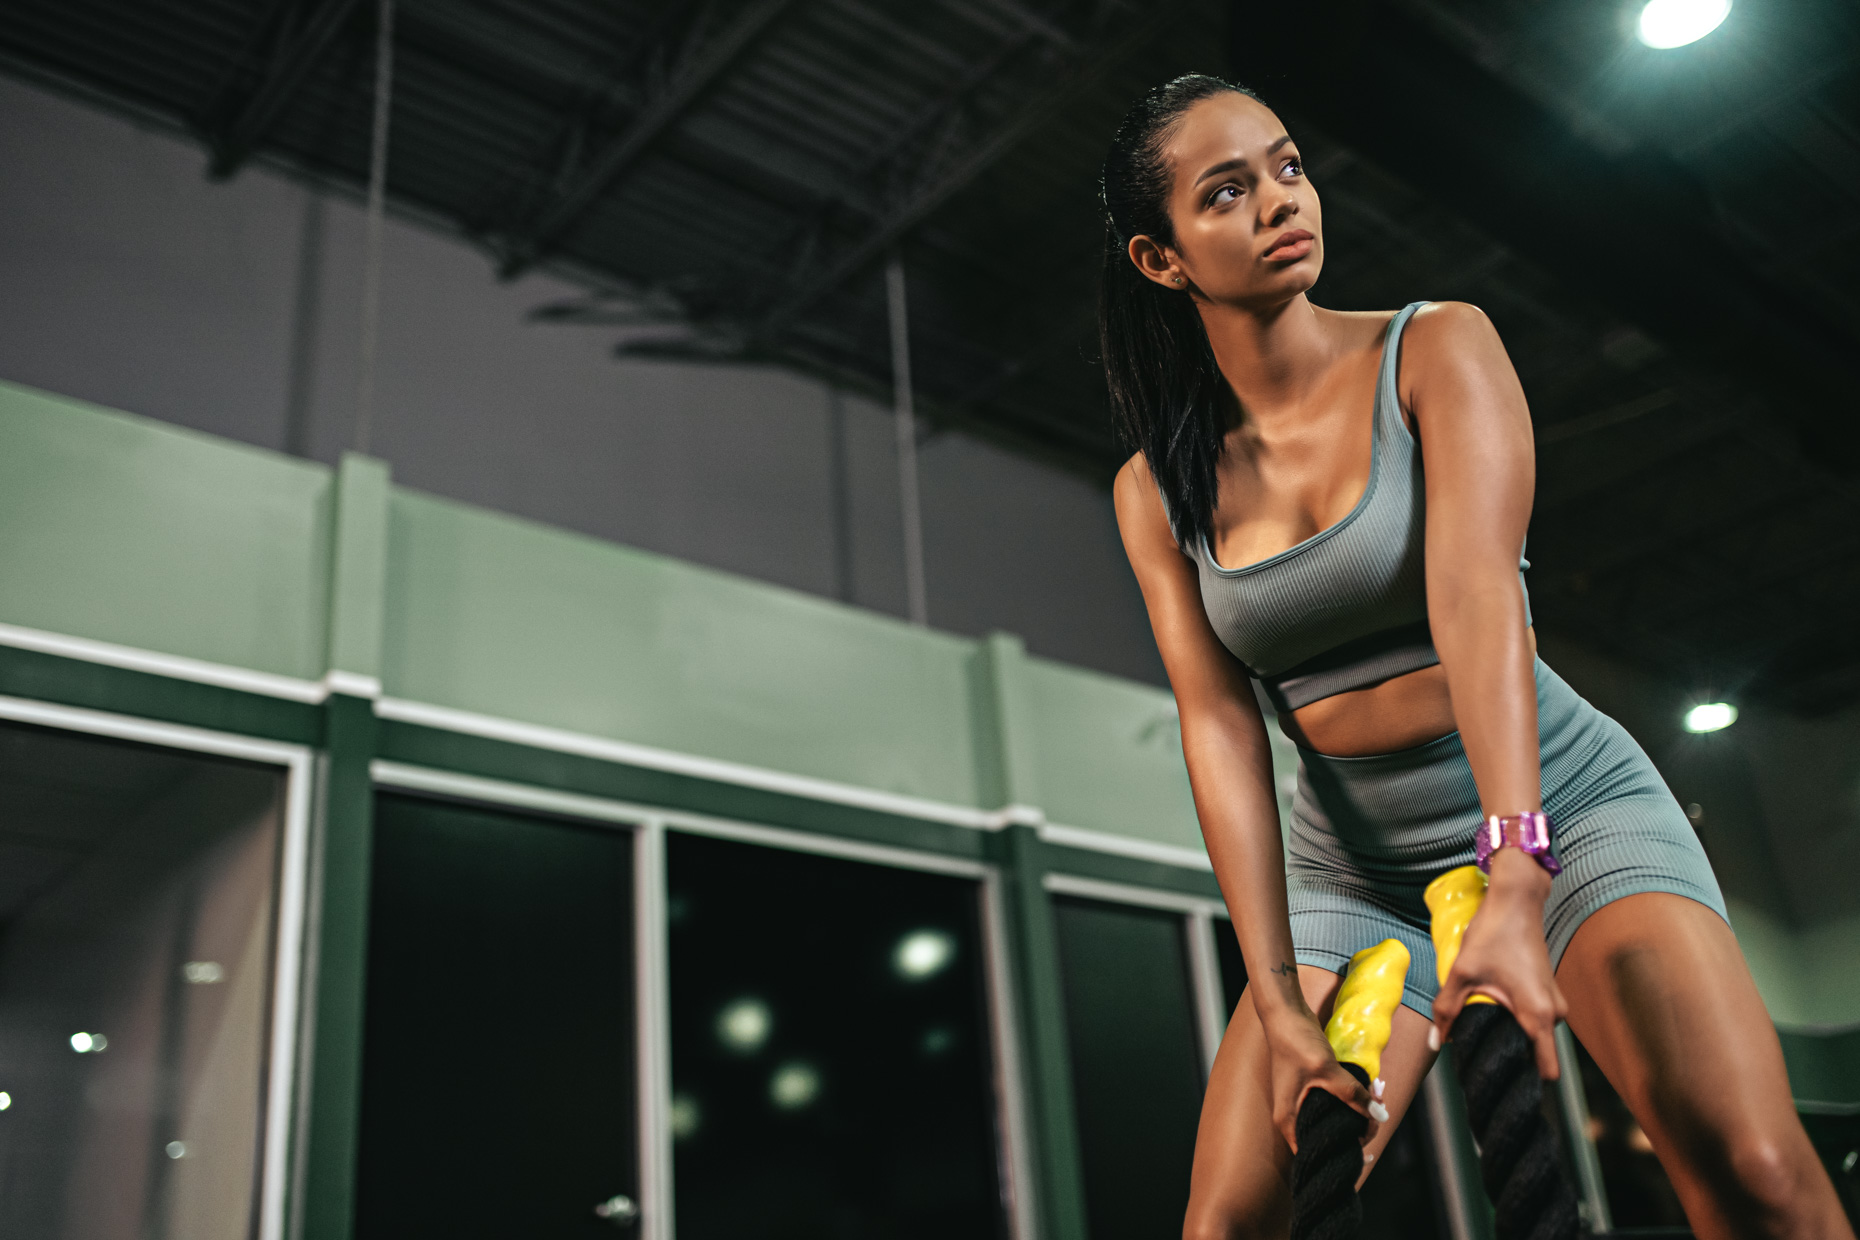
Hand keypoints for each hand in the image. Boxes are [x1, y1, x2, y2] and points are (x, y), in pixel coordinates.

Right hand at [1262, 1007, 1381, 1152]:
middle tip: (1379, 1113)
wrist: (1285, 1014)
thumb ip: (1353, 1094)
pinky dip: (1352, 1098)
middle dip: (1358, 1128)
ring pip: (1335, 1117)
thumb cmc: (1297, 1044)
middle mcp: (1294, 1115)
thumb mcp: (1326, 1070)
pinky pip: (1335, 1101)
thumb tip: (1381, 1116)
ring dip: (1358, 1110)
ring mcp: (1302, 1101)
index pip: (1317, 1152)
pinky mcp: (1311, 1087)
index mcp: (1290, 1119)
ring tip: (1379, 1098)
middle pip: (1330, 1136)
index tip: (1367, 1150)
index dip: (1342, 1156)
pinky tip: (1370, 1090)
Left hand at [1431, 851, 1566, 1077]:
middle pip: (1537, 1054)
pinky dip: (1517, 1019)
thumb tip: (1436, 1043)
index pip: (1546, 1071)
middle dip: (1511, 1058)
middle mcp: (1554, 1012)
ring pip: (1535, 1034)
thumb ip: (1447, 1010)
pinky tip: (1492, 1008)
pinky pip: (1535, 1017)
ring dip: (1512, 1034)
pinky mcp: (1549, 990)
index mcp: (1537, 1014)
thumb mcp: (1461, 973)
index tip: (1502, 1088)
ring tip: (1482, 1027)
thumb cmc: (1492, 934)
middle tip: (1481, 1056)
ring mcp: (1554, 1001)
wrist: (1516, 900)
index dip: (1525, 1084)